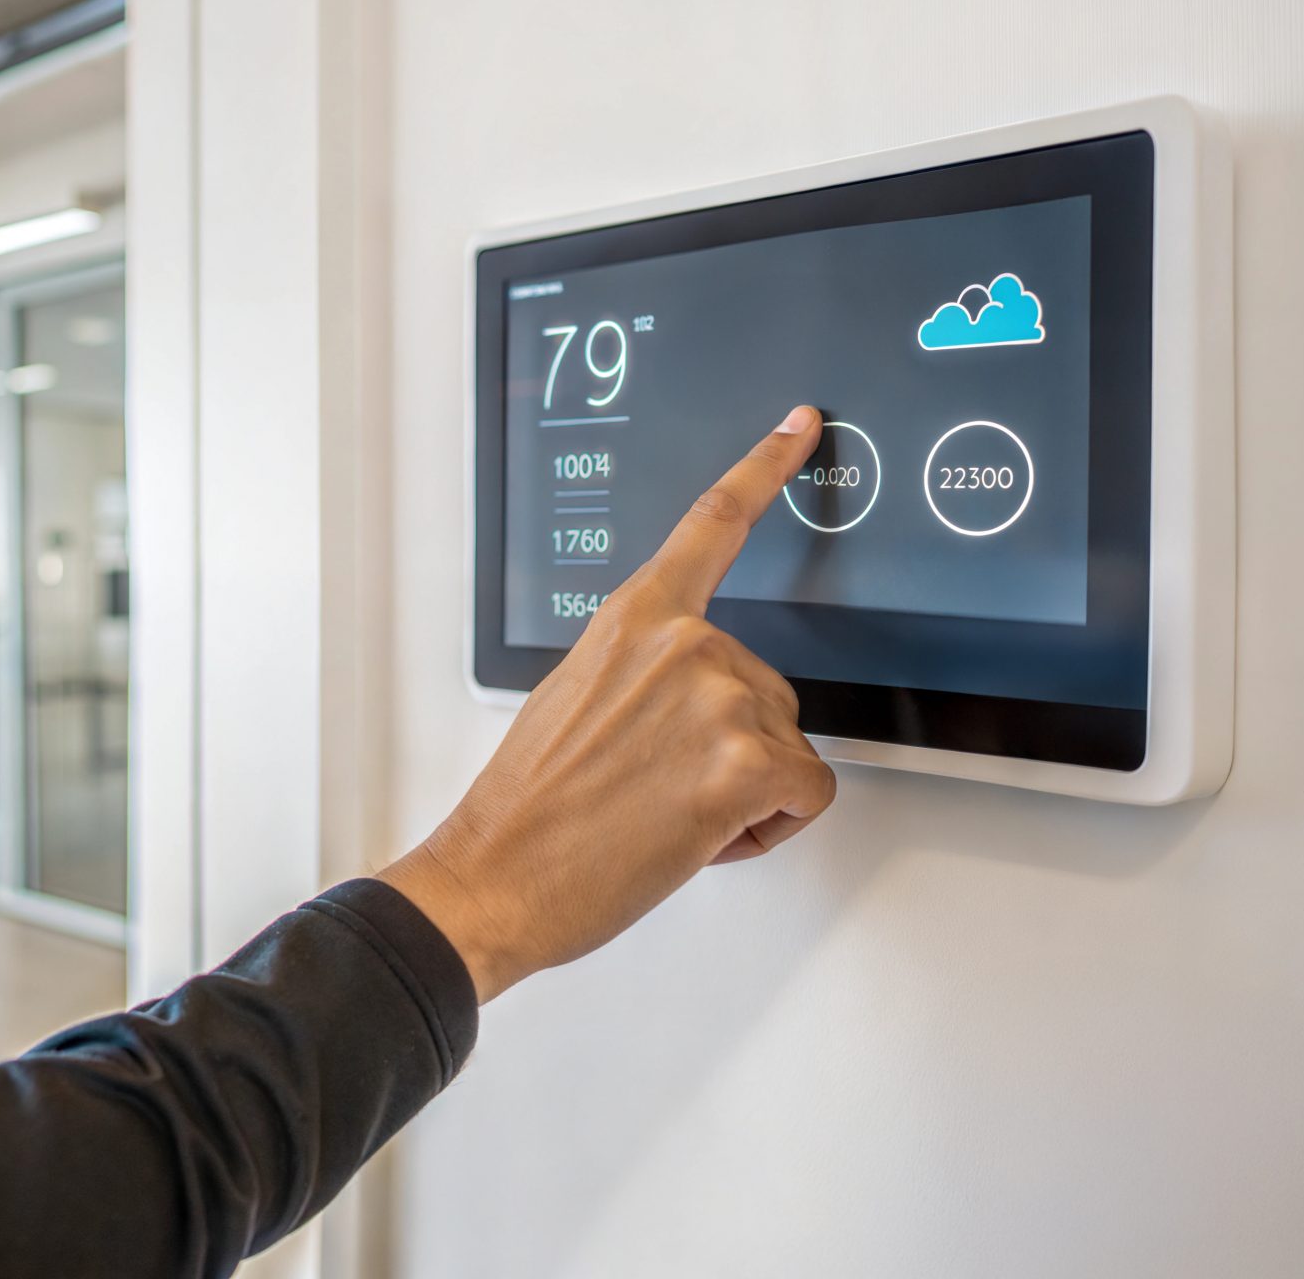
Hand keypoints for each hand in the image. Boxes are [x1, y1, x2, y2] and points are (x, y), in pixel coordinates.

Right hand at [381, 406, 838, 1002]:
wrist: (495, 876)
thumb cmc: (526, 809)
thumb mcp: (574, 701)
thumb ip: (643, 672)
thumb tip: (685, 700)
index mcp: (633, 619)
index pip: (710, 525)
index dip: (765, 467)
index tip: (801, 426)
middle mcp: (683, 643)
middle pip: (770, 687)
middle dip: (733, 748)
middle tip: (658, 788)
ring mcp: (718, 698)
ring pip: (790, 748)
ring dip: (747, 795)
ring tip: (666, 816)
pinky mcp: (746, 762)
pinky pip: (808, 794)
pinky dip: (770, 828)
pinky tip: (704, 837)